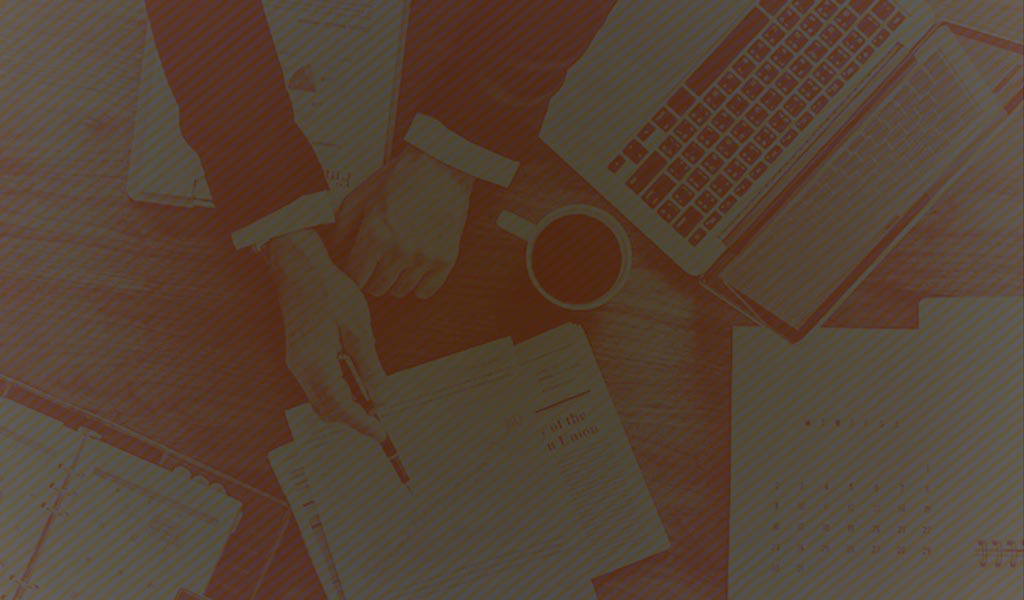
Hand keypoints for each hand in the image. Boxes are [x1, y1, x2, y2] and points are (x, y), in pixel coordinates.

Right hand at [266, 229, 385, 439]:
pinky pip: (319, 384)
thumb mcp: (358, 329)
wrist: (300, 267)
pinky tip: (358, 382)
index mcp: (316, 363)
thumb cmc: (329, 291)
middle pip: (327, 409)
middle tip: (381, 418)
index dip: (362, 424)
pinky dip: (339, 391)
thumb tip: (382, 398)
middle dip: (354, 418)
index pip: (340, 407)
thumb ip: (369, 367)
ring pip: (322, 399)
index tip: (381, 433)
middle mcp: (301, 368)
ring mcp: (297, 362)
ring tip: (374, 401)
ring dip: (347, 405)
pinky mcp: (300, 356)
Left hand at [334, 146, 473, 297]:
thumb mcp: (361, 197)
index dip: (354, 273)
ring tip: (396, 262)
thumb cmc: (396, 179)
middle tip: (376, 263)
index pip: (356, 277)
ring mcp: (424, 257)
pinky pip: (426, 290)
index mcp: (375, 235)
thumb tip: (332, 254)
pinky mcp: (445, 258)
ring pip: (400, 291)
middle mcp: (399, 250)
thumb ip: (342, 228)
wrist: (440, 167)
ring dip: (395, 280)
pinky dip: (418, 284)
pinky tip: (415, 268)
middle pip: (377, 288)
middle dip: (372, 278)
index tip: (358, 265)